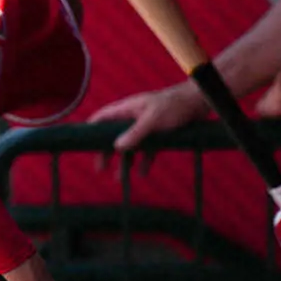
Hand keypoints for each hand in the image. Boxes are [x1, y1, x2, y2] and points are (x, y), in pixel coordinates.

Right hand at [88, 83, 206, 164]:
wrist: (200, 103)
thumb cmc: (174, 105)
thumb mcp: (153, 119)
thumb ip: (135, 133)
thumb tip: (116, 147)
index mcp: (127, 109)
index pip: (102, 118)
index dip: (91, 129)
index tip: (81, 143)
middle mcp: (133, 118)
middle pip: (113, 135)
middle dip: (105, 151)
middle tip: (99, 167)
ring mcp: (146, 126)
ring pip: (131, 146)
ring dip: (125, 161)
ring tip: (119, 178)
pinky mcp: (160, 134)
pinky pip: (148, 150)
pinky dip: (144, 161)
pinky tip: (143, 173)